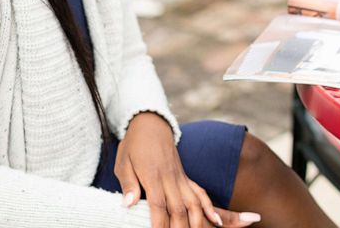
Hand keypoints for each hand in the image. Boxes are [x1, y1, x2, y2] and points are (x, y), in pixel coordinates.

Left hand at [115, 112, 260, 226]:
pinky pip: (200, 192)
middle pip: (179, 209)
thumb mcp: (123, 161)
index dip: (159, 225)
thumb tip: (128, 205)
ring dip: (196, 223)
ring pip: (193, 203)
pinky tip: (216, 221)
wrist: (151, 122)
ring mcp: (180, 177)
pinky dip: (209, 207)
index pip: (158, 205)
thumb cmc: (134, 144)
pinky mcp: (185, 177)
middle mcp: (170, 178)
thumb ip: (128, 184)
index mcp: (153, 176)